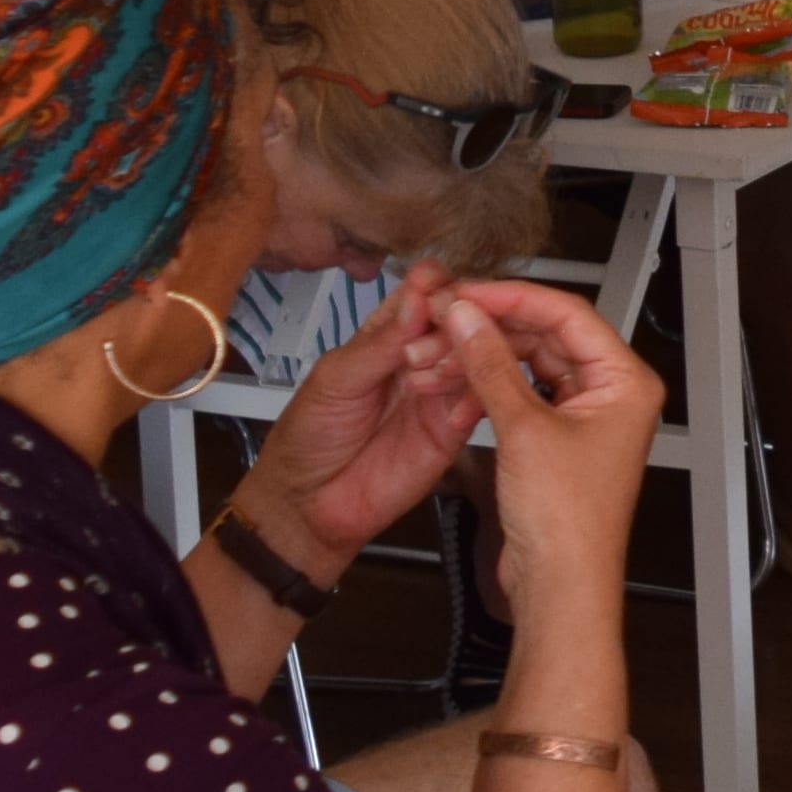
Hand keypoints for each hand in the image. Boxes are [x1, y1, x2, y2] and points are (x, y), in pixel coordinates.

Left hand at [235, 262, 473, 561]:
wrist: (309, 506)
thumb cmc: (309, 438)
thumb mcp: (335, 380)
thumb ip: (379, 343)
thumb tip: (418, 299)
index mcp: (385, 337)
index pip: (422, 296)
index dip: (435, 286)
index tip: (436, 285)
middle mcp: (419, 359)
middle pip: (458, 321)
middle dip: (454, 318)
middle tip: (435, 332)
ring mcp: (440, 393)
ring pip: (475, 355)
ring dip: (465, 353)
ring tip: (435, 371)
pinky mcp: (455, 429)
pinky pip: (481, 400)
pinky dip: (481, 391)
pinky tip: (464, 396)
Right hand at [441, 281, 660, 686]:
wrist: (561, 584)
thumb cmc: (569, 523)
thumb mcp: (523, 429)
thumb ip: (491, 365)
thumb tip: (470, 319)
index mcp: (627, 382)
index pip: (569, 313)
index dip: (514, 298)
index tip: (470, 292)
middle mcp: (612, 394)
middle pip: (550, 335)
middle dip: (495, 325)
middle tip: (449, 315)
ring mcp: (585, 416)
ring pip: (532, 362)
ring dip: (488, 354)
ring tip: (443, 346)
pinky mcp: (558, 439)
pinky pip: (524, 392)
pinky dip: (492, 382)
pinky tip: (460, 375)